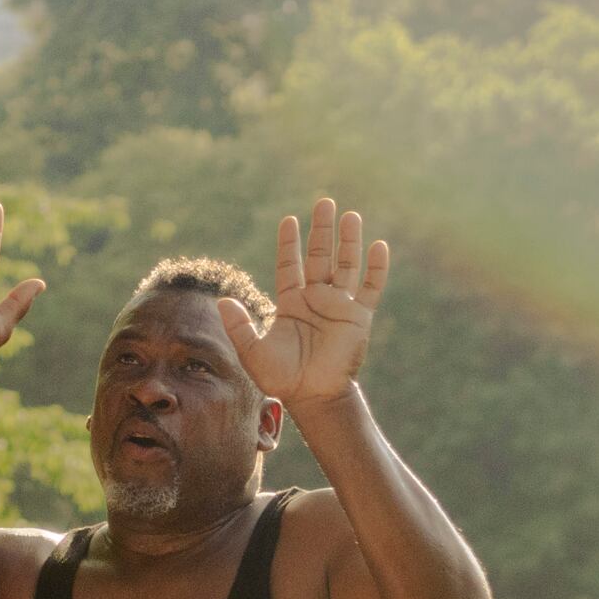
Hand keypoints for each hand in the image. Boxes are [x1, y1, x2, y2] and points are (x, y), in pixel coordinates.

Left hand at [236, 199, 387, 408]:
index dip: (289, 243)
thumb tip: (220, 302)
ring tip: (350, 215)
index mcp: (291, 303)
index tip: (289, 220)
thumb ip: (239, 326)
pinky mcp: (358, 317)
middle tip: (324, 202)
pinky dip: (376, 268)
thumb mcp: (253, 352)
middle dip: (322, 230)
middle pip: (320, 256)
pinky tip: (379, 246)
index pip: (289, 265)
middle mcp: (316, 299)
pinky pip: (370, 288)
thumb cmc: (282, 378)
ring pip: (346, 265)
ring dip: (349, 241)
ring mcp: (339, 306)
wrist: (312, 397)